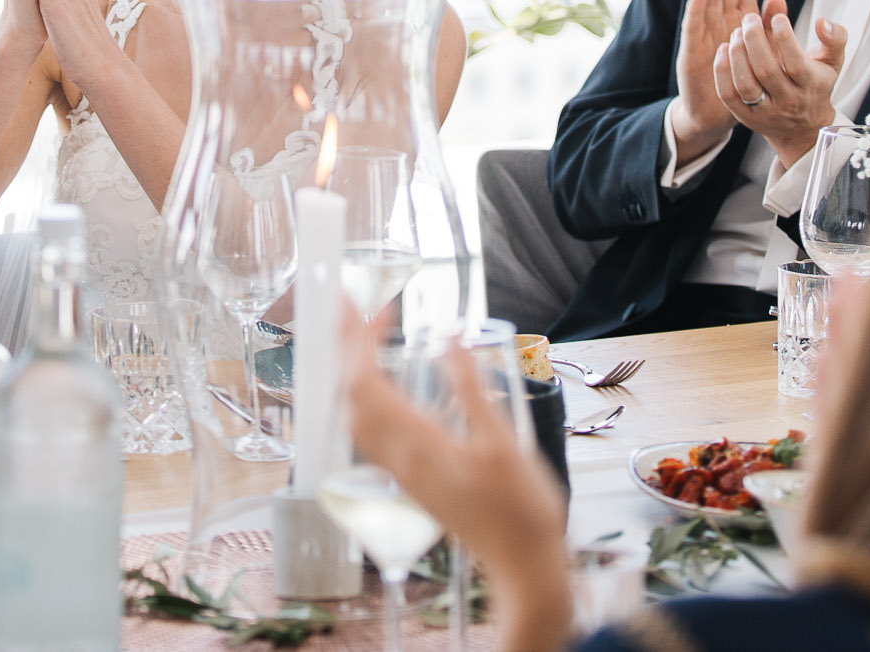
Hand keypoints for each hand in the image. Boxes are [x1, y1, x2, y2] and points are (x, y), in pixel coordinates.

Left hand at [342, 312, 570, 651]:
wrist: (522, 565)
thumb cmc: (522, 509)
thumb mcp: (505, 444)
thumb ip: (473, 392)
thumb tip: (450, 341)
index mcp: (419, 445)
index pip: (366, 383)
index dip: (360, 340)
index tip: (373, 305)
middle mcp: (400, 459)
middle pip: (353, 394)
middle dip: (346, 345)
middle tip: (352, 304)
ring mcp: (402, 472)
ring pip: (357, 415)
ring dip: (353, 369)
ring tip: (362, 336)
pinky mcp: (412, 481)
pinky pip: (372, 433)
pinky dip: (367, 398)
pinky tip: (386, 387)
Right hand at [667, 0, 761, 153]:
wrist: (715, 114)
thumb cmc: (739, 79)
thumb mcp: (760, 50)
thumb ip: (767, 25)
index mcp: (737, 21)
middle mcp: (719, 23)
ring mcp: (703, 36)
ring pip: (708, 2)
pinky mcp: (691, 53)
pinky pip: (694, 28)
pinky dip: (696, 9)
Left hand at [714, 0, 846, 163]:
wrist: (803, 129)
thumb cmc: (815, 86)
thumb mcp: (832, 62)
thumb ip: (834, 38)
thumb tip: (822, 22)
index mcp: (810, 85)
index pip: (795, 62)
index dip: (784, 37)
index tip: (777, 18)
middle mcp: (788, 101)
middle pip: (766, 71)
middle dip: (754, 39)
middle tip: (750, 19)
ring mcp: (765, 111)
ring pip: (745, 84)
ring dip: (737, 54)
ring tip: (737, 33)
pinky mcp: (746, 117)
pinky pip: (728, 95)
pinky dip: (722, 71)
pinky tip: (724, 50)